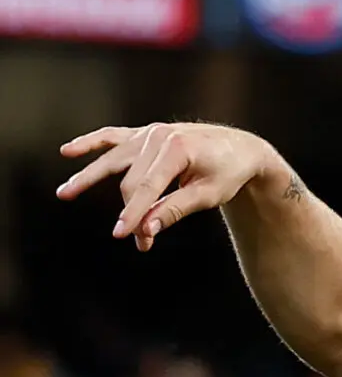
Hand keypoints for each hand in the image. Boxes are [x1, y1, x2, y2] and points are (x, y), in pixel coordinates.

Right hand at [55, 122, 282, 251]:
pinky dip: (90, 143)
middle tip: (140, 243)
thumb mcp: (208, 195)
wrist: (240, 149)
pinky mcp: (144, 134)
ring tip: (65, 194)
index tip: (123, 235)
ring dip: (89, 177)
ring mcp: (149, 133)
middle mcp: (158, 137)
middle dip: (132, 213)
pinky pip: (112, 137)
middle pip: (132, 181)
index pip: (147, 187)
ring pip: (114, 160)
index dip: (133, 213)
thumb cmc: (228, 173)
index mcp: (177, 149)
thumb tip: (146, 230)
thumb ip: (175, 210)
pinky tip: (67, 151)